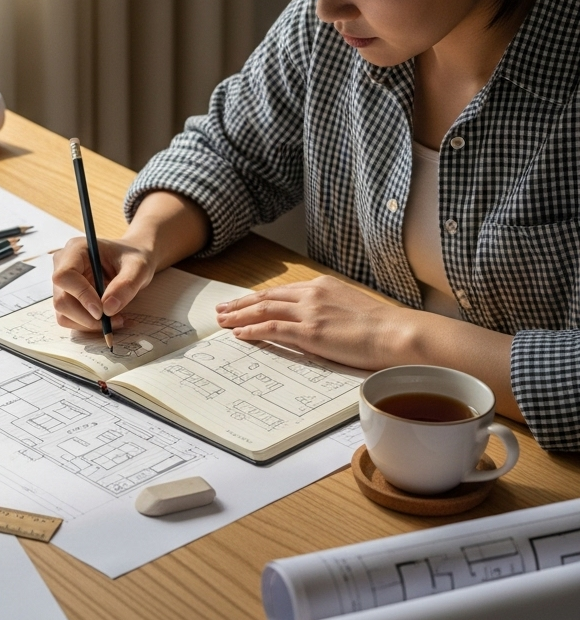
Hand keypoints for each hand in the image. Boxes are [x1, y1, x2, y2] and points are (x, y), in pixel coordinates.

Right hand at [52, 237, 157, 331]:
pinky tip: (110, 320)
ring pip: (63, 313)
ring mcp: (63, 284)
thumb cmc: (133, 258)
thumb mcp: (138, 267)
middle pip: (61, 299)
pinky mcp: (67, 298)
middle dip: (87, 317)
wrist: (131, 262)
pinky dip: (89, 325)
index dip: (81, 295)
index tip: (102, 311)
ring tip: (117, 320)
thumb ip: (126, 285)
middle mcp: (63, 265)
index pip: (65, 276)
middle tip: (115, 320)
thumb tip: (108, 309)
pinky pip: (70, 319)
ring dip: (89, 324)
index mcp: (76, 249)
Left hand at [214, 275, 413, 370]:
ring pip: (264, 309)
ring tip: (222, 321)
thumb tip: (316, 321)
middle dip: (241, 304)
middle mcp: (312, 294)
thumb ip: (328, 309)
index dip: (258, 297)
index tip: (243, 302)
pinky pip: (272, 328)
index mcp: (322, 286)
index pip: (281, 291)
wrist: (397, 334)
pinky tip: (239, 333)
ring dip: (239, 315)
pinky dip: (252, 330)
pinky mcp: (310, 332)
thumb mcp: (351, 307)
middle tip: (221, 309)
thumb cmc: (382, 326)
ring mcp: (309, 312)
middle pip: (266, 297)